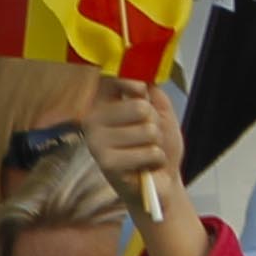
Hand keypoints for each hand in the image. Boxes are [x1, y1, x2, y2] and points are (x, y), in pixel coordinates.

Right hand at [88, 77, 195, 255]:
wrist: (162, 181)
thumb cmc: (158, 145)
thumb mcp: (160, 112)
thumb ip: (152, 92)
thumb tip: (145, 74)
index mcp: (103, 105)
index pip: (110, 81)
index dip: (130, 83)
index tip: (140, 90)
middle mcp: (93, 121)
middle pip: (140, 106)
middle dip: (156, 124)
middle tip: (150, 138)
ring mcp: (97, 142)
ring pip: (147, 130)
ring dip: (157, 143)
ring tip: (147, 152)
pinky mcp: (106, 163)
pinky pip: (149, 151)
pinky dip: (156, 159)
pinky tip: (146, 167)